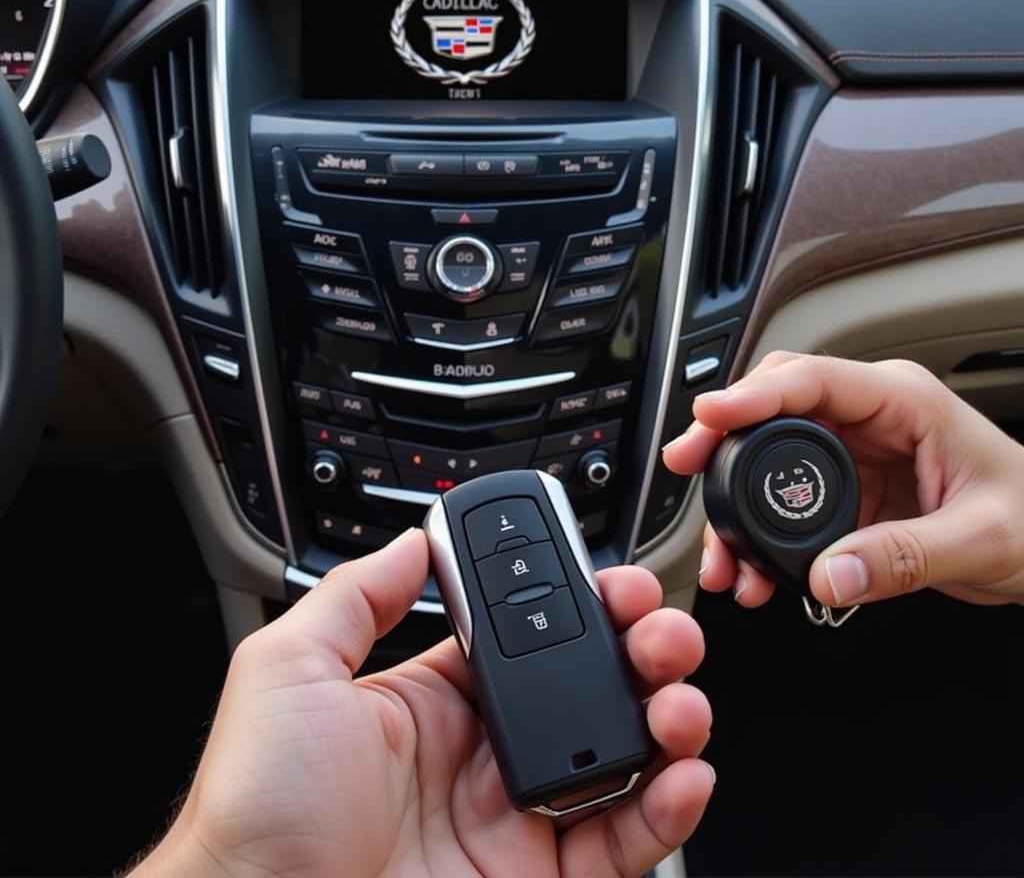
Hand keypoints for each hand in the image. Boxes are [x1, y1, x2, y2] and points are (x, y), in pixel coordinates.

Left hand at [130, 529, 713, 877]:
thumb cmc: (257, 808)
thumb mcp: (290, 671)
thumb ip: (357, 597)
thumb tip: (412, 542)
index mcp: (436, 698)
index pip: (532, 636)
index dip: (580, 606)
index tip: (611, 582)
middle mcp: (484, 754)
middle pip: (590, 689)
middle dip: (640, 650)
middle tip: (659, 631)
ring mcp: (516, 818)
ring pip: (621, 758)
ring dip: (669, 719)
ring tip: (679, 699)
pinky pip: (623, 843)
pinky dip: (668, 809)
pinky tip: (683, 774)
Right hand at [663, 352, 1023, 608]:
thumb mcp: (980, 540)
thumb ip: (902, 557)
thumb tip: (826, 575)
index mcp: (901, 401)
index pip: (810, 380)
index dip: (751, 395)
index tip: (708, 418)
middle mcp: (868, 417)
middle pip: (772, 409)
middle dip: (721, 438)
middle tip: (687, 466)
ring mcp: (853, 452)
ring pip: (769, 457)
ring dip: (734, 500)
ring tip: (721, 554)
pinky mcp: (846, 489)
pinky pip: (786, 501)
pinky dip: (760, 534)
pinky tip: (754, 570)